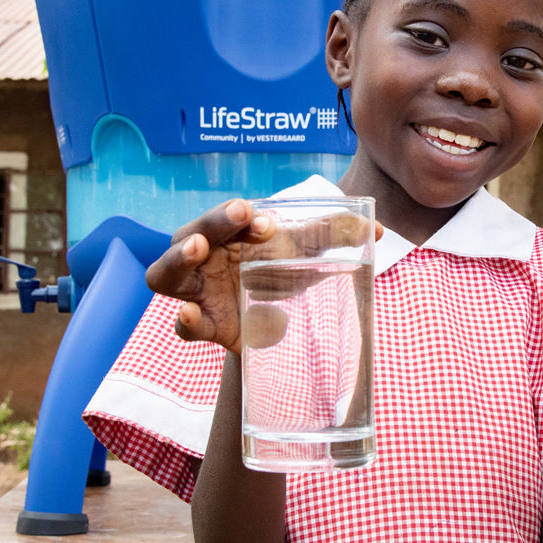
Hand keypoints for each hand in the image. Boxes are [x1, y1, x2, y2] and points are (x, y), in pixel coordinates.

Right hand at [146, 199, 380, 353]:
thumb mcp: (302, 255)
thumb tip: (376, 228)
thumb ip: (332, 238)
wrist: (271, 327)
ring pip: (165, 273)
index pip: (224, 217)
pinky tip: (191, 317)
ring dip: (178, 259)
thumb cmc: (276, 274)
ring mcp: (195, 291)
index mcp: (225, 232)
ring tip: (196, 249)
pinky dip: (184, 321)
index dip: (237, 214)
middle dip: (214, 222)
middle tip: (241, 215)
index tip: (266, 220)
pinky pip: (181, 324)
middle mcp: (201, 256)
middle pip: (192, 232)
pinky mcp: (201, 325)